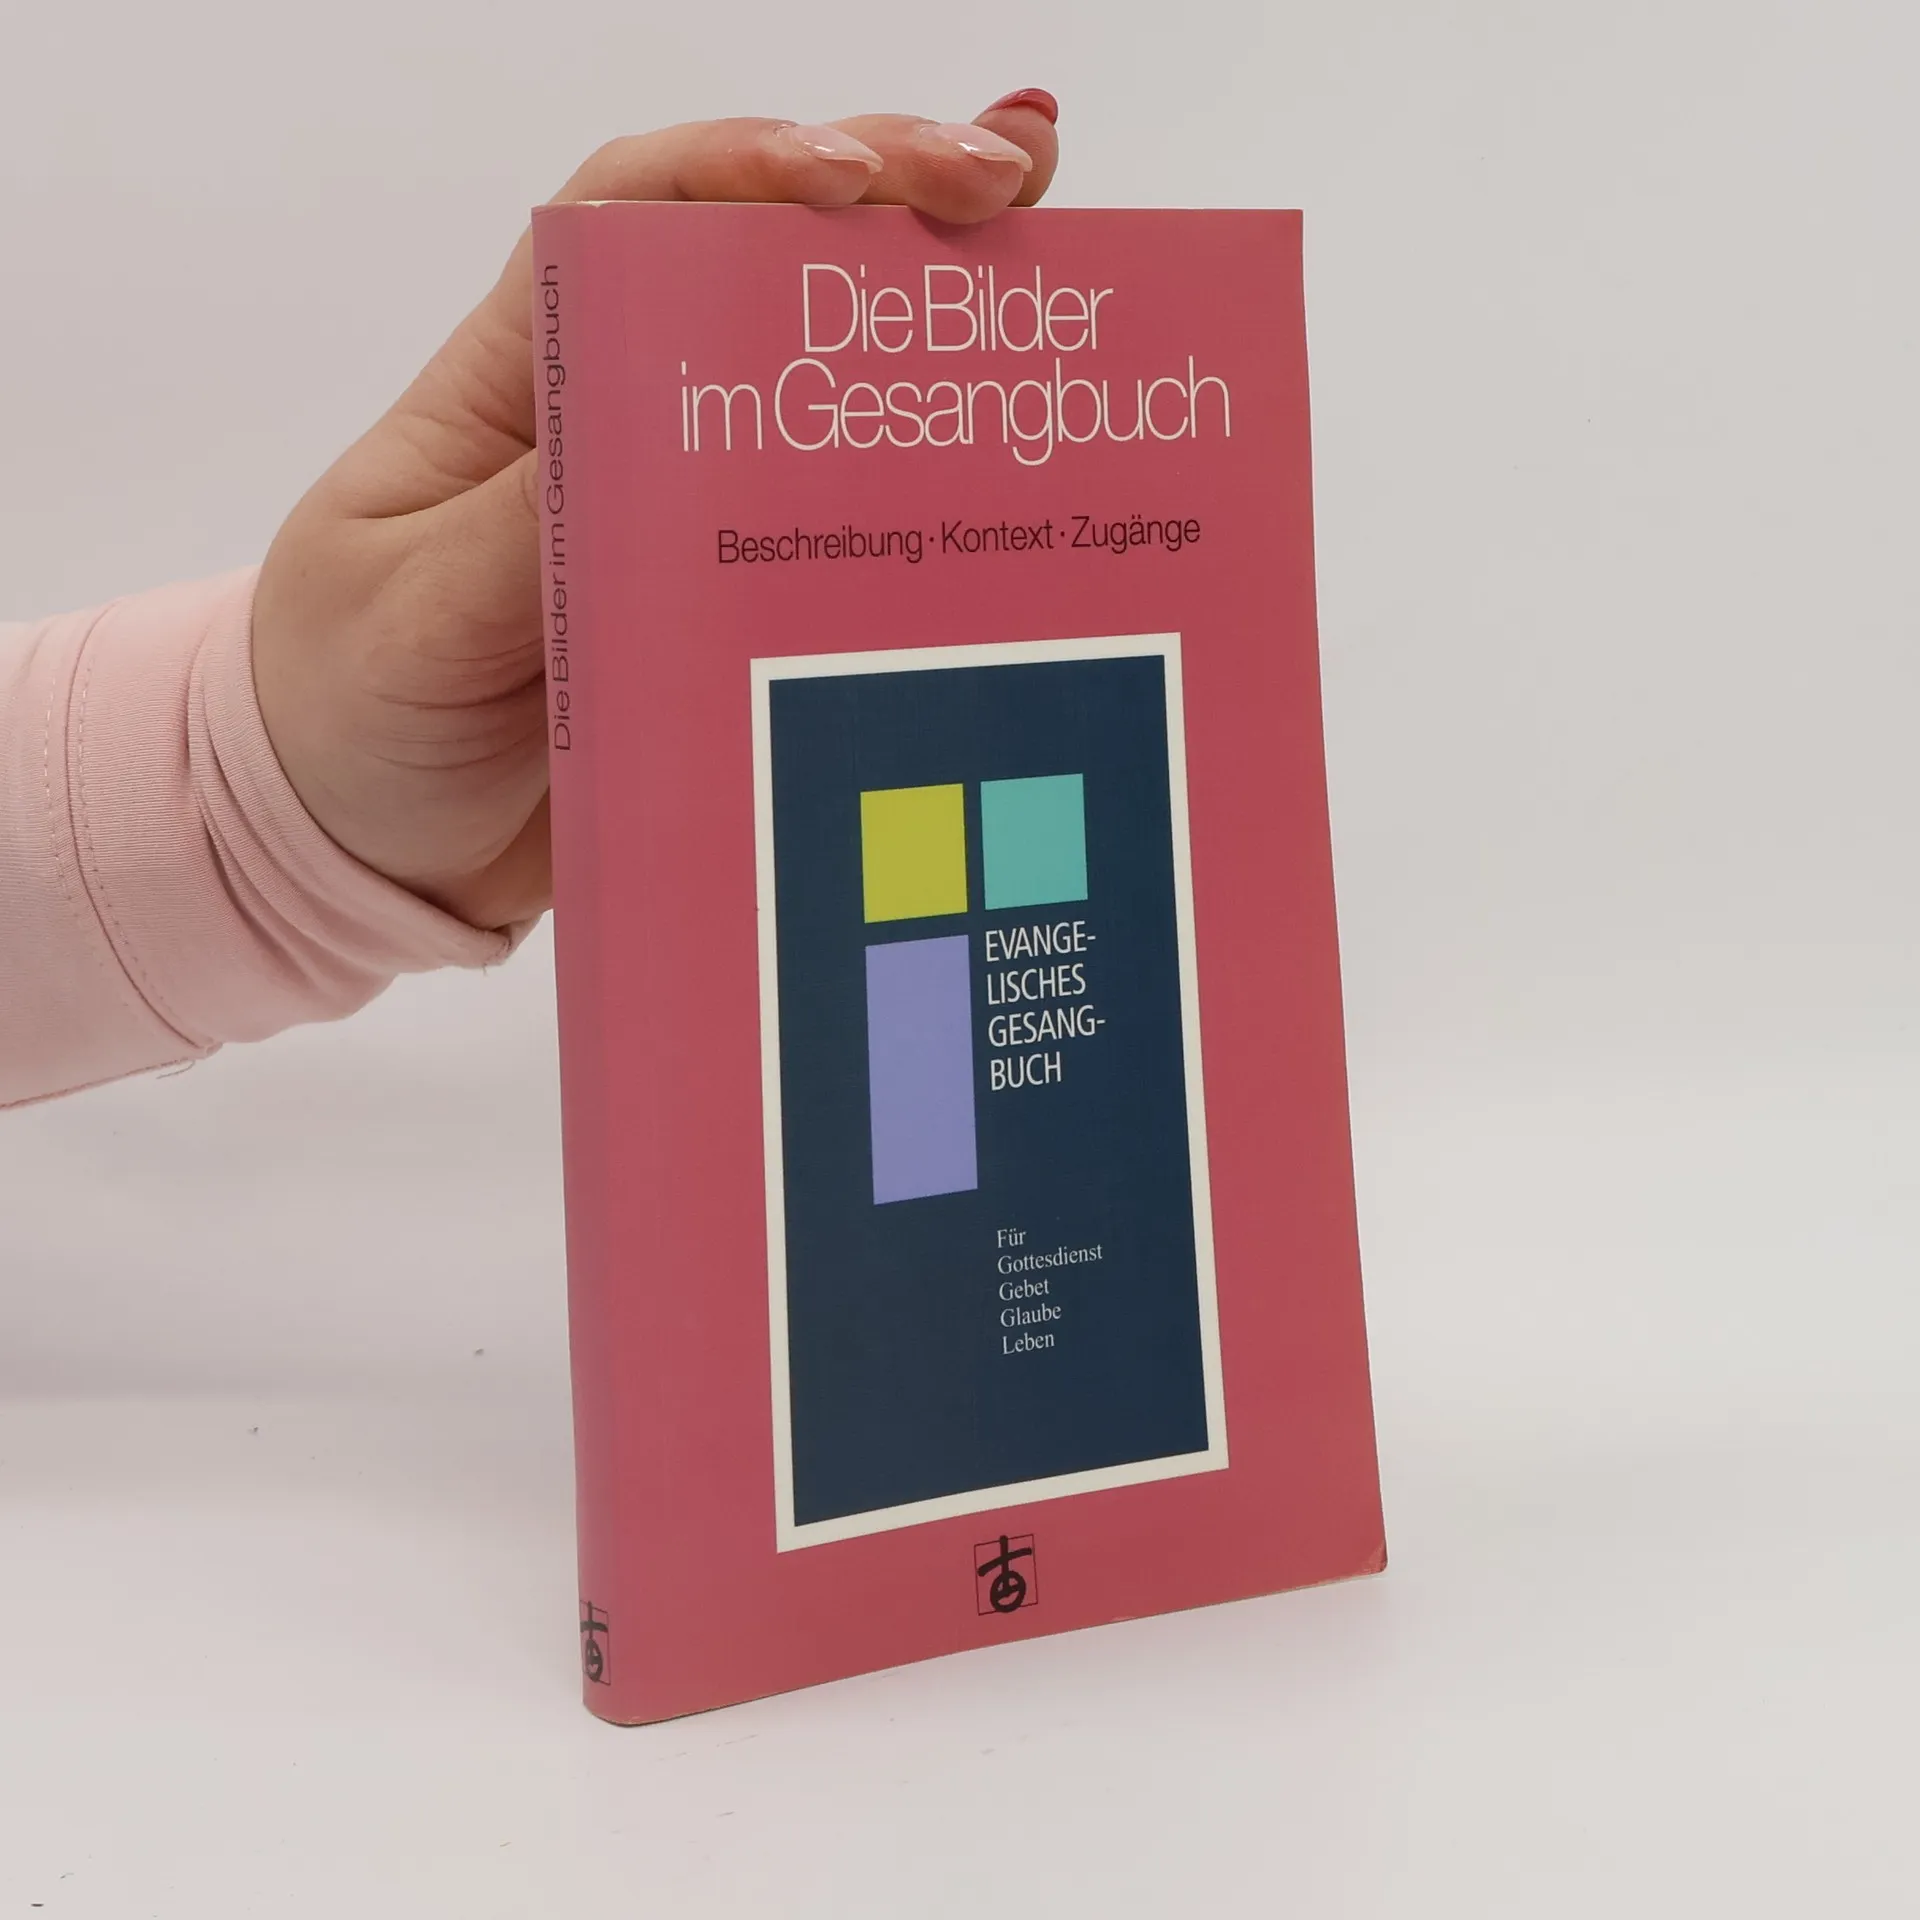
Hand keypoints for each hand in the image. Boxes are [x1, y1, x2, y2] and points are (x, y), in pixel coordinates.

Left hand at [250, 95, 1059, 930]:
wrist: (368, 849)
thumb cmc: (347, 707)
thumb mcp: (414, 614)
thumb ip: (520, 536)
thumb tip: (652, 450)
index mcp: (521, 385)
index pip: (635, 215)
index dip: (748, 169)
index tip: (858, 180)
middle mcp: (624, 426)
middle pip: (764, 269)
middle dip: (894, 199)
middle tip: (1016, 180)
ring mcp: (692, 520)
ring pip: (830, 392)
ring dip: (938, 314)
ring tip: (1060, 257)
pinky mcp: (736, 611)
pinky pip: (847, 536)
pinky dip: (934, 489)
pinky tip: (1022, 460)